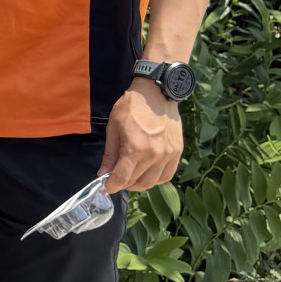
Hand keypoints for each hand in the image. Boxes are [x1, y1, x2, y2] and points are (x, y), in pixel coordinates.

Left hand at [99, 79, 184, 194]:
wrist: (156, 94)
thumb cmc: (132, 108)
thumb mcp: (113, 128)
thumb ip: (110, 154)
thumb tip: (103, 173)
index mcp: (135, 148)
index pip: (122, 178)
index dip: (112, 186)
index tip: (106, 187)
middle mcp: (154, 154)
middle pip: (137, 182)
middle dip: (123, 185)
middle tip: (117, 179)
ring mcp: (168, 154)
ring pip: (152, 182)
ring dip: (139, 184)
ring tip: (131, 177)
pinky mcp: (177, 152)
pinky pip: (167, 175)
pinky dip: (156, 179)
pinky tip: (147, 173)